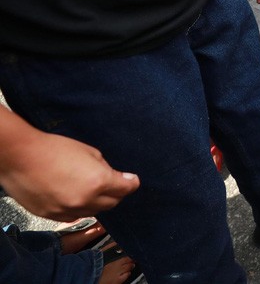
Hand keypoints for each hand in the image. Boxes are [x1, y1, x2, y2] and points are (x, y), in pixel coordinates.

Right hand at [0, 127, 138, 220]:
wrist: (21, 158)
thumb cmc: (55, 149)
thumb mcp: (89, 152)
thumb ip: (105, 168)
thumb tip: (116, 177)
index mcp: (98, 182)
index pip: (126, 189)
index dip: (132, 183)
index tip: (132, 180)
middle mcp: (85, 200)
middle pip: (112, 203)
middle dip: (117, 193)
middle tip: (115, 184)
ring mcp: (67, 211)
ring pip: (94, 212)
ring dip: (98, 202)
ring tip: (92, 189)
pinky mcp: (52, 216)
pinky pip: (74, 216)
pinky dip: (80, 209)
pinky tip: (76, 197)